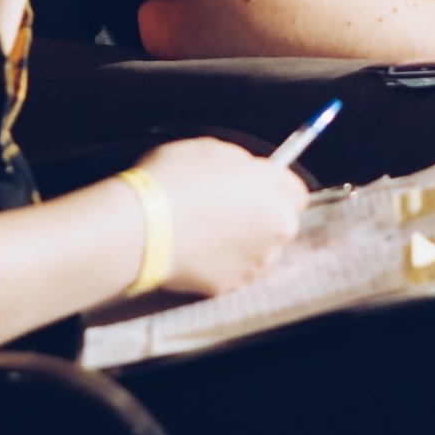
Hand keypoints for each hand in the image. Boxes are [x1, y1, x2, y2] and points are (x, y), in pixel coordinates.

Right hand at [133, 137, 308, 296]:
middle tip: (225, 211)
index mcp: (276, 191)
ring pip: (258, 251)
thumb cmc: (171, 181)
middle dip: (260, 218)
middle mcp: (277, 229)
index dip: (274, 189)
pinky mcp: (232, 285)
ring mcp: (256, 261)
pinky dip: (219, 265)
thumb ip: (240, 163)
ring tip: (204, 232)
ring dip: (241, 243)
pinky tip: (195, 252)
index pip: (294, 192)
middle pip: (279, 223)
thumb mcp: (210, 149)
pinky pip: (231, 272)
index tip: (257, 190)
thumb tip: (245, 171)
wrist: (139, 227)